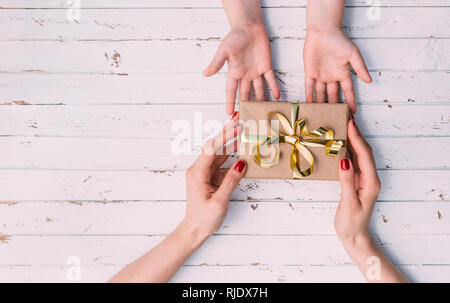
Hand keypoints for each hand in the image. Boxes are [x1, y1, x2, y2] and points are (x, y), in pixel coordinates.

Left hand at [108, 115, 244, 282]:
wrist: (194, 230)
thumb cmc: (204, 218)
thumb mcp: (219, 201)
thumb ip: (231, 181)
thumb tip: (242, 163)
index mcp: (197, 173)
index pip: (212, 148)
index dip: (225, 135)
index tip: (236, 124)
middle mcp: (199, 169)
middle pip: (214, 146)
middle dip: (227, 131)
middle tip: (240, 118)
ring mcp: (204, 172)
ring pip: (219, 152)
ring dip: (231, 141)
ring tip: (244, 128)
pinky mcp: (210, 176)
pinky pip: (222, 161)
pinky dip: (232, 154)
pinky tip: (241, 147)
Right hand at [203, 23, 279, 114]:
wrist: (249, 26)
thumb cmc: (234, 37)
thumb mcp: (224, 50)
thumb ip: (216, 63)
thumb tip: (205, 74)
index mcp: (234, 72)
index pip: (231, 91)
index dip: (230, 102)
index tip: (229, 113)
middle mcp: (245, 75)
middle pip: (245, 93)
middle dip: (246, 105)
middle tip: (247, 117)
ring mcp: (256, 71)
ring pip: (259, 89)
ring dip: (261, 100)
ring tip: (263, 111)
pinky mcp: (266, 66)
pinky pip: (270, 79)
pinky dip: (274, 87)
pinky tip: (277, 96)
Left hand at [303, 28, 371, 113]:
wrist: (323, 32)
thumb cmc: (339, 41)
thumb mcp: (353, 55)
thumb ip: (360, 68)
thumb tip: (369, 81)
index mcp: (343, 73)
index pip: (348, 91)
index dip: (350, 102)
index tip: (353, 113)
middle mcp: (332, 77)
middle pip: (334, 96)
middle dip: (335, 107)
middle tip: (336, 119)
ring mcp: (320, 76)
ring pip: (321, 94)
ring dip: (321, 104)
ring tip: (321, 116)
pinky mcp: (310, 73)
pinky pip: (309, 87)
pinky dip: (309, 96)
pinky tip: (309, 105)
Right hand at [335, 120, 407, 282]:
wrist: (354, 237)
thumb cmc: (352, 223)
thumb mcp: (349, 203)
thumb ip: (347, 181)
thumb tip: (344, 160)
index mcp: (370, 182)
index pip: (364, 155)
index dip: (357, 138)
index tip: (350, 124)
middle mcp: (369, 178)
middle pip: (364, 151)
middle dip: (356, 134)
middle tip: (346, 119)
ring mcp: (363, 180)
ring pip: (359, 155)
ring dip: (352, 141)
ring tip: (343, 127)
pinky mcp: (356, 182)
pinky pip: (352, 162)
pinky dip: (347, 150)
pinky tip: (339, 145)